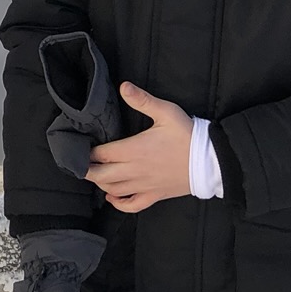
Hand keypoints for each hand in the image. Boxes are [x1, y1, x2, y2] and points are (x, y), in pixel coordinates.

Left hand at [84, 82, 192, 212]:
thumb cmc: (188, 135)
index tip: (80, 147)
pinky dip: (118, 204)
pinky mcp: (155, 195)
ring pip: (113, 190)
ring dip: (100, 184)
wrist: (211, 161)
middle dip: (87, 170)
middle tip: (80, 163)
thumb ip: (142, 99)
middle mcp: (135, 170)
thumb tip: (123, 86)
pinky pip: (132, 205)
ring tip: (94, 175)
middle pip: (101, 175)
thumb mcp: (166, 112)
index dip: (87, 152)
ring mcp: (144, 185)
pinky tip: (112, 198)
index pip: (101, 154)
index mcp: (134, 149)